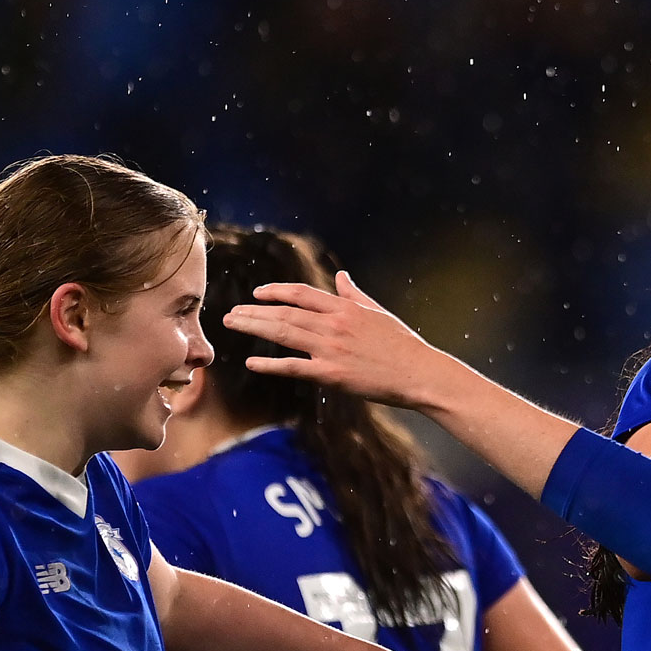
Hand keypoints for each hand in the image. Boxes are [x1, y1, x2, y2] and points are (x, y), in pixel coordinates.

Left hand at [225, 273, 455, 409]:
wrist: (419, 373)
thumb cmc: (402, 344)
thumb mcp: (377, 312)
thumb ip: (353, 294)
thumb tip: (340, 276)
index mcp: (344, 308)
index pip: (301, 293)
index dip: (276, 292)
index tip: (257, 294)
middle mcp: (334, 324)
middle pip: (285, 312)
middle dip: (254, 311)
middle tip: (230, 314)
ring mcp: (332, 349)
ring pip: (284, 333)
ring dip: (254, 328)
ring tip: (233, 326)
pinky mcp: (332, 374)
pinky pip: (294, 367)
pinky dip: (270, 365)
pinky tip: (252, 363)